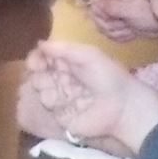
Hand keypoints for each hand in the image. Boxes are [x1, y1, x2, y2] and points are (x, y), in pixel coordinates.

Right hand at [19, 41, 148, 148]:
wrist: (121, 107)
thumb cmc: (108, 76)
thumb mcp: (88, 55)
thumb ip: (63, 48)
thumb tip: (40, 43)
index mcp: (68, 62)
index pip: (44, 57)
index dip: (36, 57)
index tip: (36, 61)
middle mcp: (62, 78)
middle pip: (37, 72)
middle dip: (37, 71)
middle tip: (44, 72)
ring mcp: (60, 97)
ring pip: (39, 88)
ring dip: (45, 85)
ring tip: (61, 87)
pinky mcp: (60, 115)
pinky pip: (46, 105)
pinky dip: (52, 100)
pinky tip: (62, 100)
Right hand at [84, 0, 157, 42]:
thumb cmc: (149, 13)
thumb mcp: (130, 9)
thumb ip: (112, 7)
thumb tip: (93, 3)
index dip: (96, 9)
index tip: (105, 17)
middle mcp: (113, 1)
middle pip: (96, 14)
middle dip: (107, 23)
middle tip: (122, 24)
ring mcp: (116, 13)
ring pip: (103, 26)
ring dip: (115, 31)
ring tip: (128, 27)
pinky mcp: (120, 24)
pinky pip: (111, 34)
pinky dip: (120, 36)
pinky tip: (130, 32)